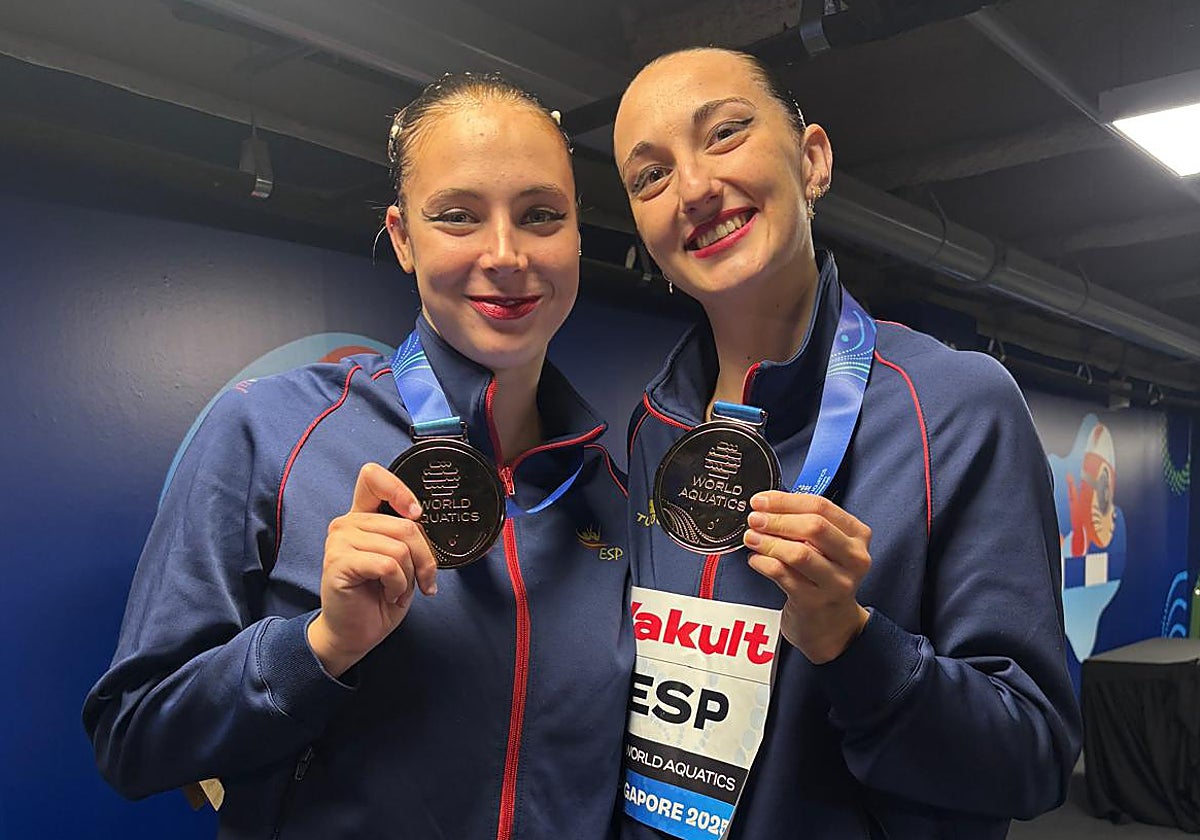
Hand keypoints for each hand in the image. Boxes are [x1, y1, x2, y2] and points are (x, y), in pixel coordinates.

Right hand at [307, 463, 437, 676]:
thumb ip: (407, 535)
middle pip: (405, 524)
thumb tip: (423, 522)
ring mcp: (339, 541)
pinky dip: (398, 585)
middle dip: (425, 558)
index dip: (400, 490)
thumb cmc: (379, 598)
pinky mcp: (338, 562)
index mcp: (362, 516)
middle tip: (422, 581)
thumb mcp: (402, 560)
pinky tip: (388, 595)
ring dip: (410, 577)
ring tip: (398, 590)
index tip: (417, 514)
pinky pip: (387, 565)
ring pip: (400, 547)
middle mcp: (347, 523)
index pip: (373, 477)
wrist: (355, 634)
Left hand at [743, 491, 871, 663]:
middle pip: (813, 527)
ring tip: (751, 538)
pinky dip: (763, 563)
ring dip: (768, 541)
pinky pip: (783, 575)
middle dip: (777, 519)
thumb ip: (804, 522)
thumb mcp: (826, 546)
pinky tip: (755, 559)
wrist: (831, 623)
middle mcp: (853, 558)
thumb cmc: (823, 576)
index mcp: (857, 535)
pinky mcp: (815, 602)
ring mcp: (837, 583)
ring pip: (798, 553)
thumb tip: (767, 504)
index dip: (786, 501)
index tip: (761, 500)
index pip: (821, 506)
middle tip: (754, 519)